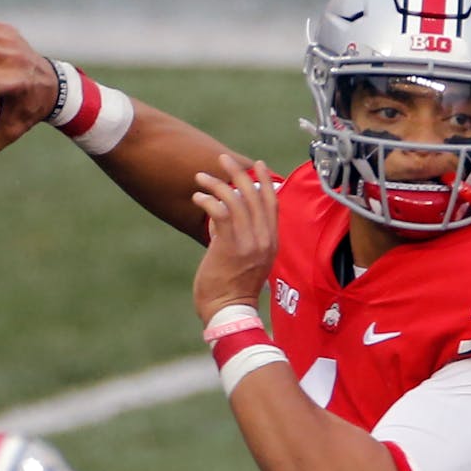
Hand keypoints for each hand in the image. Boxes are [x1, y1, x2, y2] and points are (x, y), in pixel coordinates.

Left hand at [191, 156, 277, 323]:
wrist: (229, 311)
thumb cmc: (232, 289)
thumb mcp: (247, 261)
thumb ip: (239, 236)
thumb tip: (222, 216)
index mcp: (272, 242)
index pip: (273, 204)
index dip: (265, 181)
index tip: (257, 164)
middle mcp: (264, 239)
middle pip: (255, 196)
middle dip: (238, 173)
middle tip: (223, 158)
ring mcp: (249, 242)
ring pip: (236, 200)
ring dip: (217, 183)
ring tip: (200, 176)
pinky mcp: (230, 245)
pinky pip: (220, 212)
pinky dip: (208, 200)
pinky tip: (197, 197)